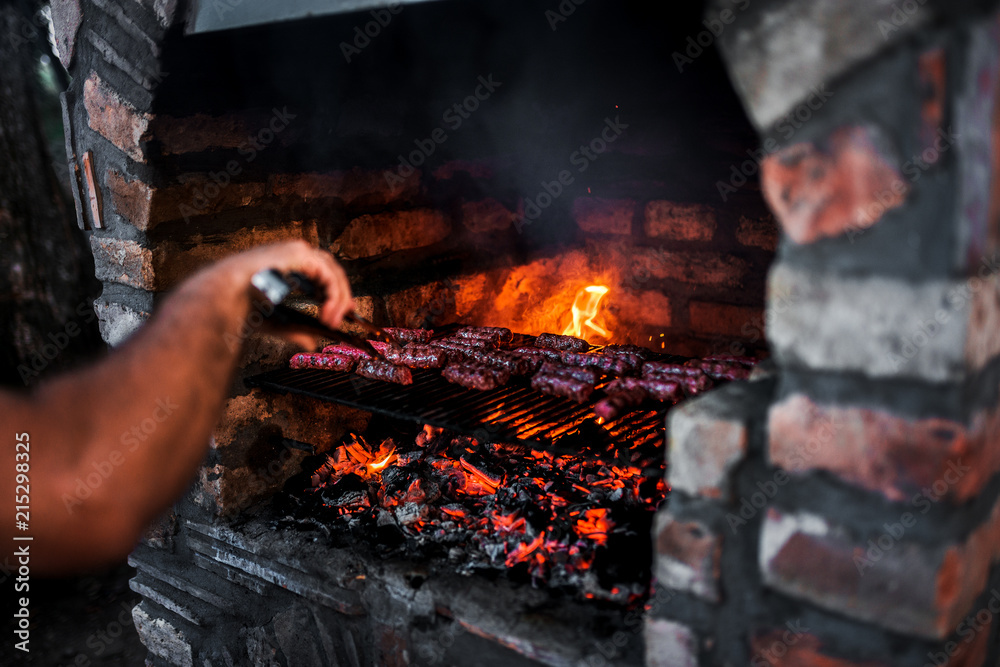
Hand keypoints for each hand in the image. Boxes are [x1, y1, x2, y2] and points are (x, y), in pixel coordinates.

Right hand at [209, 241, 354, 347]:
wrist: (224, 297)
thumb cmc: (242, 306)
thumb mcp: (276, 321)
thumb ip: (296, 331)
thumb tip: (312, 344)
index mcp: (286, 263)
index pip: (321, 272)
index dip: (334, 290)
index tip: (341, 311)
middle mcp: (293, 253)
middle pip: (330, 269)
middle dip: (340, 293)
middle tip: (345, 315)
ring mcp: (296, 250)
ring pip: (331, 270)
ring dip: (338, 296)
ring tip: (333, 320)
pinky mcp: (298, 253)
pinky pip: (327, 273)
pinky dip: (332, 293)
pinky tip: (328, 312)